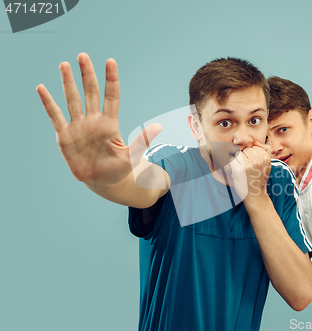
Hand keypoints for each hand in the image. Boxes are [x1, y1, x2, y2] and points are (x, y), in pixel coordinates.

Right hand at [37, 53, 161, 188]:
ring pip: (72, 100)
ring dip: (68, 83)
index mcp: (109, 123)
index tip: (110, 61)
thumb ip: (142, 141)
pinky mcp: (64, 136)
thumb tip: (158, 126)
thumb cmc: (118, 168)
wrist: (101, 181)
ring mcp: (78, 127)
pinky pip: (55, 116)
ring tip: (64, 64)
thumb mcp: (131, 156)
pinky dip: (48, 102)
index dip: (111, 79)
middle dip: (87, 75)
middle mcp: (93, 121)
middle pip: (90, 93)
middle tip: (83, 55)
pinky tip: (41, 88)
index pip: (111, 96)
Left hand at [229, 141, 271, 201]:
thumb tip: (255, 141)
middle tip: (247, 168)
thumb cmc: (259, 178)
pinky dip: (232, 166)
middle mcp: (257, 160)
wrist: (255, 195)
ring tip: (242, 170)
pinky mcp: (238, 170)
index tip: (253, 164)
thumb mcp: (267, 164)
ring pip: (238, 154)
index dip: (252, 155)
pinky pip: (231, 160)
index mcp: (265, 157)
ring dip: (238, 161)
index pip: (254, 146)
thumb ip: (264, 151)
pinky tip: (237, 172)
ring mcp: (247, 165)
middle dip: (245, 157)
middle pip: (246, 149)